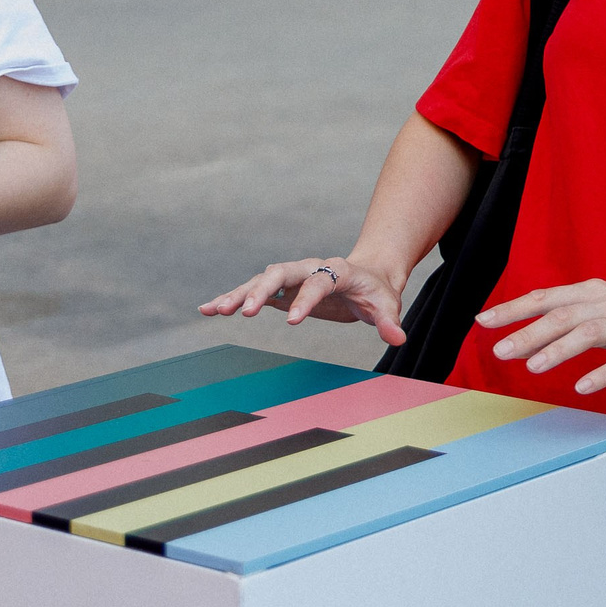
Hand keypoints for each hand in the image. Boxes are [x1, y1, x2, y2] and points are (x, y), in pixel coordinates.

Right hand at [200, 256, 410, 345]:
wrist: (369, 274)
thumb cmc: (378, 291)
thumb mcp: (388, 305)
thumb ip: (390, 321)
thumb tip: (398, 338)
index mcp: (338, 270)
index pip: (318, 282)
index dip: (306, 300)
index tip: (292, 322)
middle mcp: (310, 267)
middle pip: (281, 272)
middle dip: (261, 290)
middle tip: (243, 313)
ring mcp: (293, 277)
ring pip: (261, 280)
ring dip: (239, 294)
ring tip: (213, 310)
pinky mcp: (282, 289)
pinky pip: (254, 291)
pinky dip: (232, 298)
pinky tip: (207, 308)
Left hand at [476, 280, 605, 396]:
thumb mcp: (602, 310)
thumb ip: (567, 319)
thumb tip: (523, 335)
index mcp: (593, 291)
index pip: (546, 297)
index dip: (514, 308)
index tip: (484, 320)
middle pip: (563, 314)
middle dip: (529, 332)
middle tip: (500, 351)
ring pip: (589, 333)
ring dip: (558, 350)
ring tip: (532, 367)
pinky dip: (602, 374)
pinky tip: (582, 387)